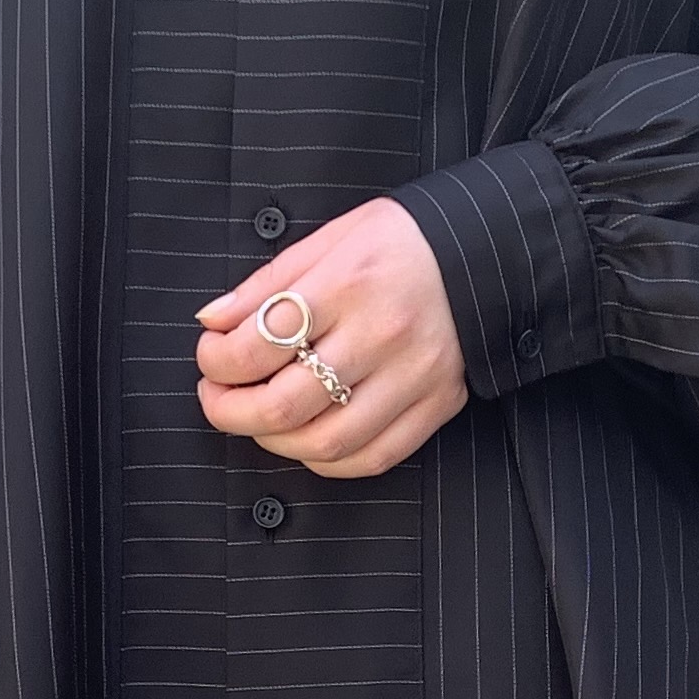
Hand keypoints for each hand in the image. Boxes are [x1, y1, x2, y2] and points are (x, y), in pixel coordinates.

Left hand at [192, 196, 468, 478]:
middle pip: (285, 405)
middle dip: (230, 411)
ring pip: (326, 442)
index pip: (261, 343)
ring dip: (274, 441)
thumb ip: (267, 284)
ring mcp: (414, 376)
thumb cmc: (404, 241)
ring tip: (258, 419)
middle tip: (218, 398)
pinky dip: (329, 460)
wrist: (486, 252)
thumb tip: (214, 321)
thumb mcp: (331, 238)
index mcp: (349, 283)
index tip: (211, 356)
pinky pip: (373, 457)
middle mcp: (382, 334)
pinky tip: (307, 439)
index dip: (218, 360)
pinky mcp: (437, 404)